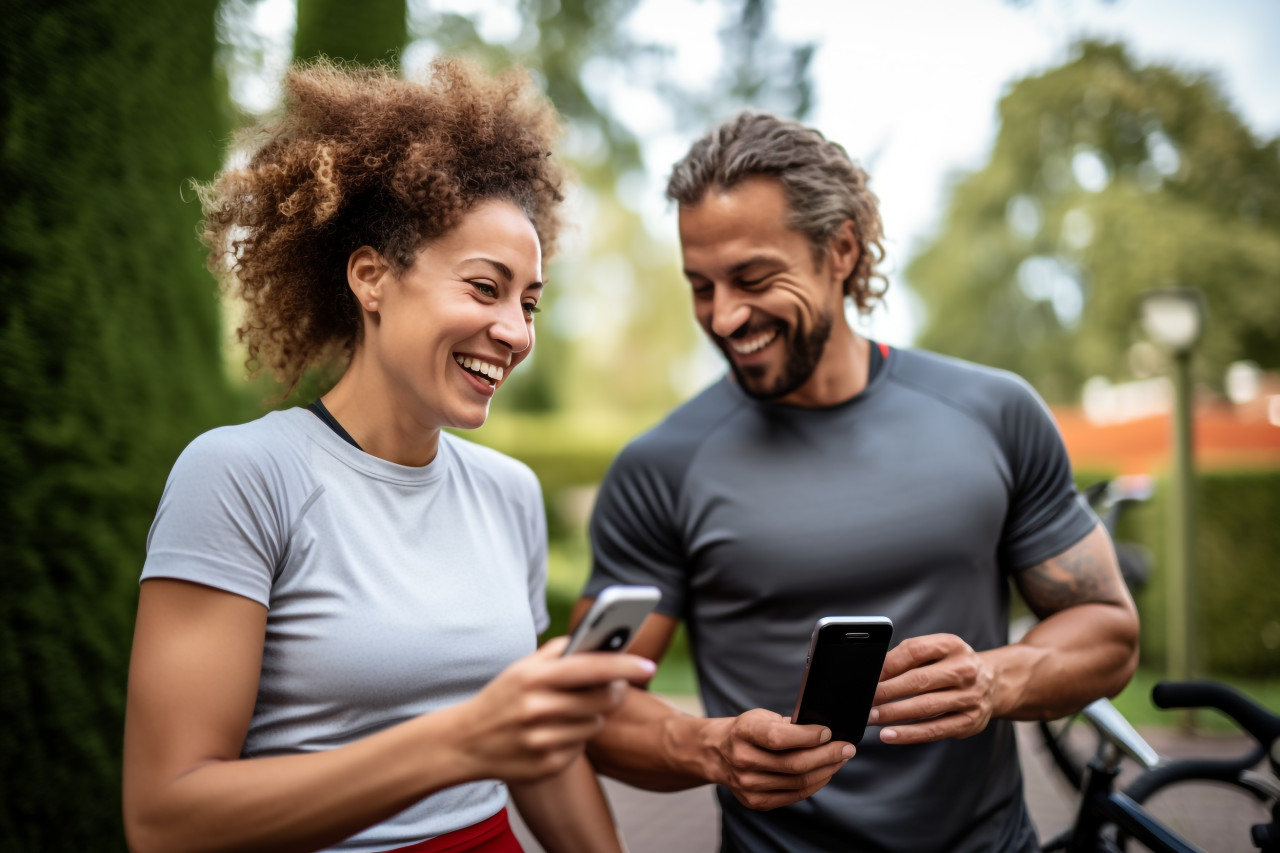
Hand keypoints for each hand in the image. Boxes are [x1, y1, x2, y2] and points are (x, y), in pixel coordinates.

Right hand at [450, 637, 655, 782]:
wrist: (464, 742)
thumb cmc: (501, 698)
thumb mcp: (521, 668)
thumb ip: (557, 652)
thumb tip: (596, 639)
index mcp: (534, 678)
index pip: (592, 668)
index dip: (625, 666)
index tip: (648, 665)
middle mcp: (538, 710)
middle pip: (603, 700)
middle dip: (613, 692)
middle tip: (612, 688)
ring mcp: (542, 741)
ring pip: (595, 725)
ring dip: (591, 717)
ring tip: (568, 712)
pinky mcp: (547, 766)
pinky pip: (581, 748)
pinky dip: (574, 738)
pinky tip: (554, 734)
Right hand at [703, 708, 853, 810]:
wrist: (717, 753)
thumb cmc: (746, 731)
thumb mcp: (761, 716)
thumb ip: (789, 724)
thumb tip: (825, 732)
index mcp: (743, 732)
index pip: (779, 738)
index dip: (808, 736)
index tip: (829, 732)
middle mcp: (743, 760)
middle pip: (794, 764)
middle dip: (827, 755)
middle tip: (847, 748)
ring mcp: (748, 784)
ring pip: (798, 782)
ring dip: (826, 770)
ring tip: (840, 759)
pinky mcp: (755, 801)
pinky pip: (794, 795)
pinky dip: (815, 784)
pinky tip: (825, 773)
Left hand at [869, 633, 997, 743]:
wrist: (994, 683)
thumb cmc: (953, 665)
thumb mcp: (937, 650)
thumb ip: (909, 657)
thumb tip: (874, 672)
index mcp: (952, 645)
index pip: (914, 651)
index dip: (888, 664)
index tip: (868, 676)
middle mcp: (964, 669)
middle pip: (918, 680)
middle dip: (886, 692)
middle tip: (864, 700)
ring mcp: (970, 697)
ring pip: (925, 707)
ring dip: (893, 714)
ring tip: (871, 717)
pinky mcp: (970, 721)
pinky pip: (934, 730)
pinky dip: (909, 734)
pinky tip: (889, 734)